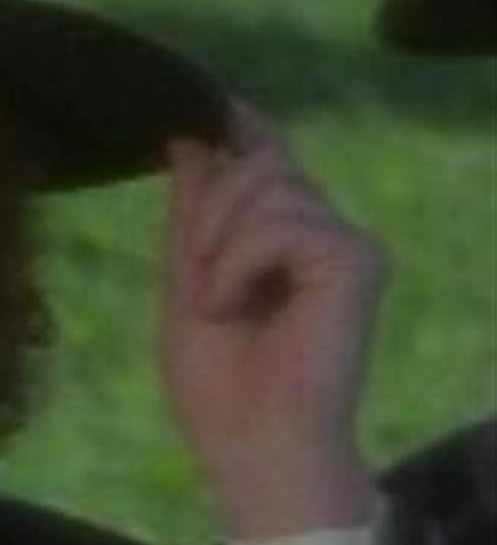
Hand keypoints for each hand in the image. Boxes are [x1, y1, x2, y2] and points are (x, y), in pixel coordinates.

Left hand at [161, 101, 384, 536]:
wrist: (251, 445)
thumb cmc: (218, 385)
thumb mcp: (186, 283)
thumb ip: (191, 214)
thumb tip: (188, 140)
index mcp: (284, 237)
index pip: (266, 157)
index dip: (239, 125)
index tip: (205, 100)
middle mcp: (324, 231)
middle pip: (257, 161)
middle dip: (206, 211)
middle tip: (197, 285)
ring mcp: (347, 242)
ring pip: (265, 185)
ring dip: (217, 243)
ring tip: (216, 303)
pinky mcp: (358, 259)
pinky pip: (280, 223)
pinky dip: (239, 262)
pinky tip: (235, 306)